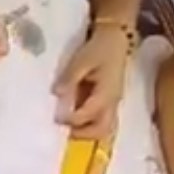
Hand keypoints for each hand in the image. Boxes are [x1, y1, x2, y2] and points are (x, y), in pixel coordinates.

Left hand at [53, 25, 129, 140]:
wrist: (117, 39)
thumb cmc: (99, 48)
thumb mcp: (82, 60)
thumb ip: (70, 78)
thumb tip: (56, 93)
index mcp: (106, 93)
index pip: (88, 115)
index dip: (71, 119)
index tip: (56, 118)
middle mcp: (112, 103)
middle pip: (101, 130)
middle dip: (83, 134)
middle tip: (65, 129)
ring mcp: (114, 103)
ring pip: (105, 128)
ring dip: (88, 132)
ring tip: (71, 126)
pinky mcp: (112, 101)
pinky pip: (104, 120)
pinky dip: (91, 124)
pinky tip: (78, 118)